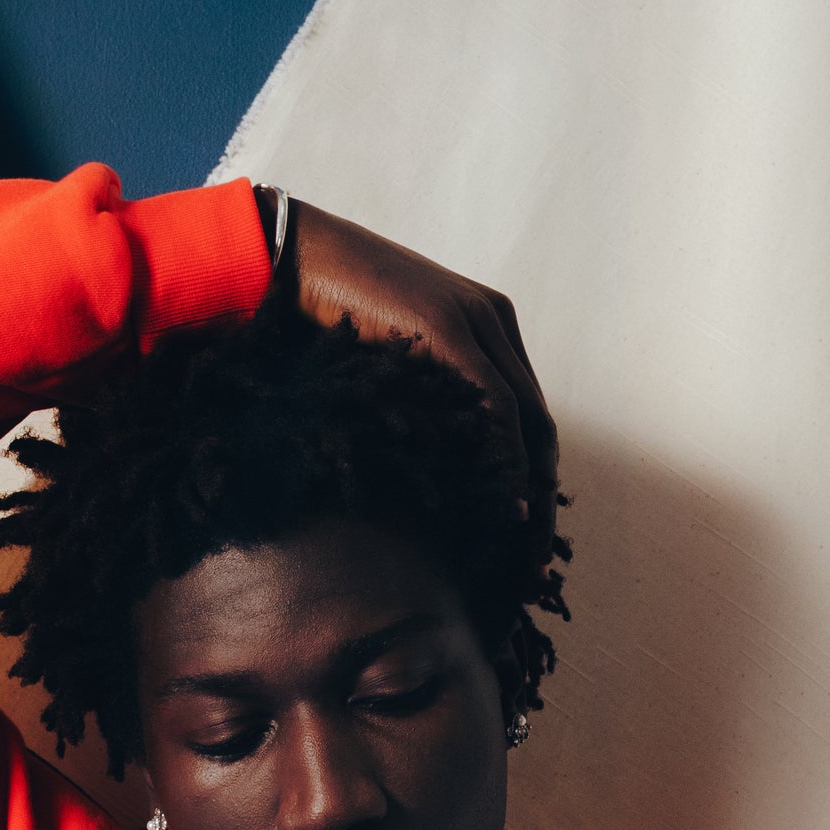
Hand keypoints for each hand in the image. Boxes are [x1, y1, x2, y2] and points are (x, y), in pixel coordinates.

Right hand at [282, 200, 558, 556]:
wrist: (286, 255)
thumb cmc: (318, 319)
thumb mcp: (386, 367)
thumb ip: (420, 401)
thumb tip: (427, 475)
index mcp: (486, 326)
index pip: (527, 421)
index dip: (534, 486)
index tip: (526, 547)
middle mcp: (495, 320)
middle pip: (540, 430)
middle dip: (543, 506)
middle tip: (534, 573)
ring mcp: (477, 319)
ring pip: (529, 425)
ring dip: (532, 498)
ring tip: (523, 558)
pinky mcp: (450, 326)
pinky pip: (497, 408)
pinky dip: (506, 462)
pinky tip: (506, 512)